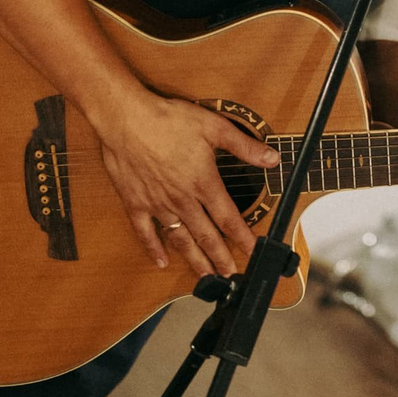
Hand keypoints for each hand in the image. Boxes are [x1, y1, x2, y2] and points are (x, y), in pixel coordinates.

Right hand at [79, 85, 279, 274]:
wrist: (125, 118)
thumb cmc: (168, 119)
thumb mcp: (214, 127)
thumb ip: (245, 147)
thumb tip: (272, 158)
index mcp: (203, 182)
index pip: (228, 218)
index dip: (243, 238)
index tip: (254, 252)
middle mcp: (182, 199)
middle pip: (206, 236)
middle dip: (221, 259)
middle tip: (232, 276)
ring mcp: (158, 204)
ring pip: (180, 239)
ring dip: (195, 260)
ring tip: (206, 278)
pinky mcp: (135, 202)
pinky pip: (145, 232)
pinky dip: (153, 249)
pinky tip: (161, 262)